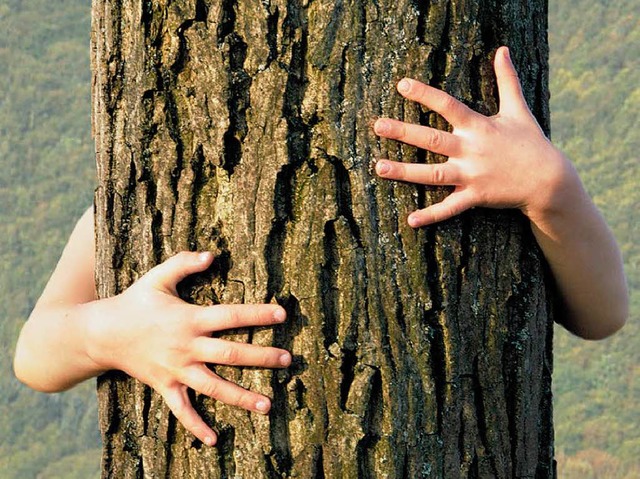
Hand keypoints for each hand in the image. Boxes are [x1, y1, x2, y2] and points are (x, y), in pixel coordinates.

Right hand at [85, 251, 290, 445]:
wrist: (102, 333)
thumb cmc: (135, 302)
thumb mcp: (158, 277)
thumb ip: (184, 263)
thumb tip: (212, 254)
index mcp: (189, 319)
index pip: (230, 316)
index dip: (256, 315)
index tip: (282, 315)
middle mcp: (186, 347)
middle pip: (230, 354)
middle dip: (261, 357)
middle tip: (287, 360)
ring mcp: (176, 370)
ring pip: (213, 386)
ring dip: (241, 397)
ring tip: (268, 405)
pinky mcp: (165, 386)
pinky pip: (181, 410)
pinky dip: (196, 426)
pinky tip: (213, 440)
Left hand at [373, 46, 578, 226]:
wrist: (548, 180)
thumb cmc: (531, 142)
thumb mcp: (519, 109)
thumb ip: (507, 80)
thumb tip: (502, 50)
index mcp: (479, 127)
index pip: (447, 105)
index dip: (424, 94)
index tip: (401, 85)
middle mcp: (472, 150)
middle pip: (432, 139)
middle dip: (404, 132)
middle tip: (377, 126)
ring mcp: (472, 175)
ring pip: (433, 174)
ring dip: (405, 171)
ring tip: (379, 167)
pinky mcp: (475, 197)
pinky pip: (449, 208)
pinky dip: (431, 215)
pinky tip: (410, 220)